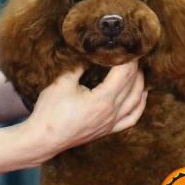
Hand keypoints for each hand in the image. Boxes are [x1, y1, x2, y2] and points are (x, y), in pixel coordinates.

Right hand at [23, 59, 146, 159]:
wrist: (43, 139)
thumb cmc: (50, 111)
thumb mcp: (62, 82)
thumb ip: (79, 66)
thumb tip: (90, 53)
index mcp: (102, 100)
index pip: (124, 74)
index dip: (128, 58)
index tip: (127, 45)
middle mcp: (111, 113)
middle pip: (133, 85)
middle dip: (135, 67)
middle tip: (132, 52)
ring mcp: (111, 124)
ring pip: (137, 102)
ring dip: (141, 84)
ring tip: (139, 69)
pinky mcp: (108, 130)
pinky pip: (132, 118)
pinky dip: (140, 105)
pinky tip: (141, 96)